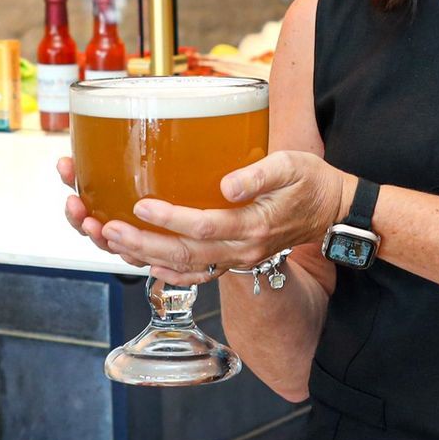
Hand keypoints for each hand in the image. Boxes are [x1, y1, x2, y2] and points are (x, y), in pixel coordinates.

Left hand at [57, 151, 350, 286]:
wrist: (332, 211)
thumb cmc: (311, 182)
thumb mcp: (291, 166)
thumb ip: (259, 174)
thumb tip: (228, 184)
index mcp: (253, 226)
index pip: (204, 225)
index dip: (170, 217)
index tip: (141, 203)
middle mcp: (241, 250)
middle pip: (182, 254)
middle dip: (140, 243)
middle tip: (105, 227)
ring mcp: (236, 258)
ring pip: (182, 266)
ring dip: (142, 256)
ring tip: (108, 239)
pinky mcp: (232, 257)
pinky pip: (194, 272)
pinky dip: (166, 272)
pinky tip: (141, 261)